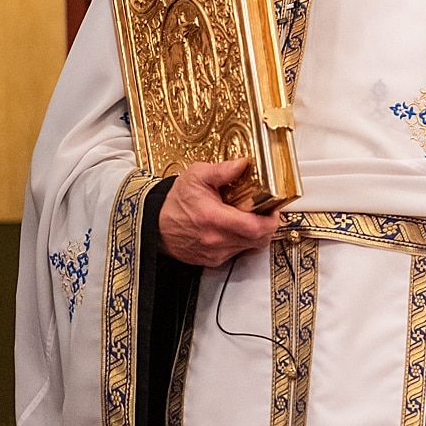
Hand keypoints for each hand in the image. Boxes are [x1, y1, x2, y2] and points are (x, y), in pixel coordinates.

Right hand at [159, 160, 279, 267]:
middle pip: (258, 240)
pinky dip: (242, 242)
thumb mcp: (196, 177)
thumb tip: (242, 164)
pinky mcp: (211, 261)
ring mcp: (214, 253)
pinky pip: (237, 253)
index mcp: (214, 219)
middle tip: (264, 211)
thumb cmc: (173, 203)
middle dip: (267, 225)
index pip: (256, 228)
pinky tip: (235, 228)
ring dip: (255, 234)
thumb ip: (222, 170)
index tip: (272, 209)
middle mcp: (215, 240)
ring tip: (249, 217)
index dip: (271, 219)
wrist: (153, 224)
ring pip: (250, 248)